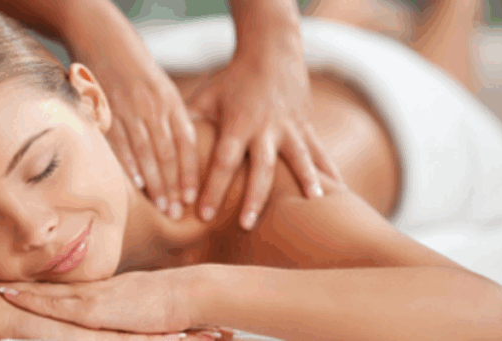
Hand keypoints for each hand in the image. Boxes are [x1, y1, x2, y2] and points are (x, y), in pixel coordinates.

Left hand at [0, 268, 214, 335]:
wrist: (189, 294)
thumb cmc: (171, 306)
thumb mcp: (138, 314)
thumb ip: (119, 318)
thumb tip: (109, 325)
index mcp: (97, 294)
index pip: (54, 288)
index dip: (27, 283)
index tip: (2, 278)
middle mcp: (88, 291)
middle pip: (38, 285)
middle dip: (5, 280)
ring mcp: (88, 298)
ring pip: (39, 290)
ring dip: (7, 286)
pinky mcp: (94, 309)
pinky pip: (54, 303)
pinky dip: (29, 297)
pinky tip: (8, 292)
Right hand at [93, 53, 199, 219]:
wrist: (104, 37)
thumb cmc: (135, 67)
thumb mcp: (161, 87)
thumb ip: (170, 117)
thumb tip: (180, 151)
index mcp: (171, 102)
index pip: (186, 143)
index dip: (190, 172)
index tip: (193, 197)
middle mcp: (154, 107)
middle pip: (168, 153)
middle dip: (174, 186)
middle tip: (178, 213)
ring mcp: (130, 109)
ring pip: (146, 152)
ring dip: (155, 183)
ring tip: (161, 206)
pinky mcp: (107, 110)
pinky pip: (120, 142)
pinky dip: (128, 165)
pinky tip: (136, 185)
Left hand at [187, 49, 340, 229]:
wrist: (271, 52)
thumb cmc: (232, 79)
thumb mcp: (206, 97)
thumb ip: (188, 123)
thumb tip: (162, 151)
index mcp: (239, 123)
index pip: (223, 161)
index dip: (212, 188)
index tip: (201, 213)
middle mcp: (266, 129)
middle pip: (261, 168)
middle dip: (254, 198)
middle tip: (245, 225)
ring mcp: (290, 128)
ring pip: (299, 159)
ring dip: (305, 182)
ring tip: (311, 205)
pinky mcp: (306, 128)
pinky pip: (320, 153)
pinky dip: (329, 172)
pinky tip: (340, 193)